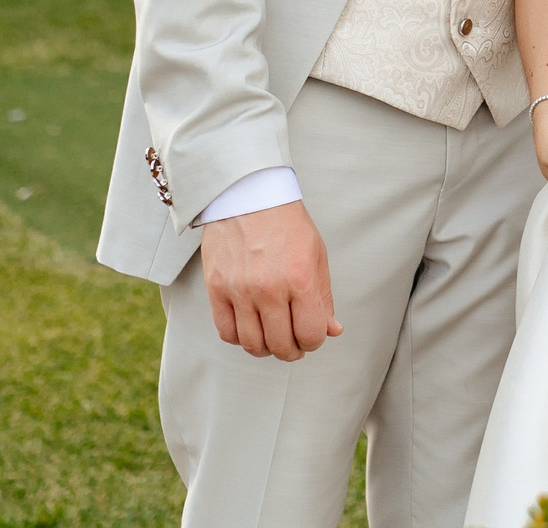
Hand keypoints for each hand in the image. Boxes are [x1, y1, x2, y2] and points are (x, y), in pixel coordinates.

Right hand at [200, 201, 341, 360]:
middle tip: (294, 343)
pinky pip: (227, 332)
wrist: (250, 196)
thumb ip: (323, 297)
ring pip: (252, 344)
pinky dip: (240, 338)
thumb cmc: (287, 224)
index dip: (315, 341)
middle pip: (281, 345)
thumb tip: (331, 330)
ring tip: (272, 337)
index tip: (312, 336)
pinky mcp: (216, 289)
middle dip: (292, 351)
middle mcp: (269, 289)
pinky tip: (250, 326)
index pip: (310, 334)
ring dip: (266, 348)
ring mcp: (240, 290)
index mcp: (300, 279)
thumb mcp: (317, 256)